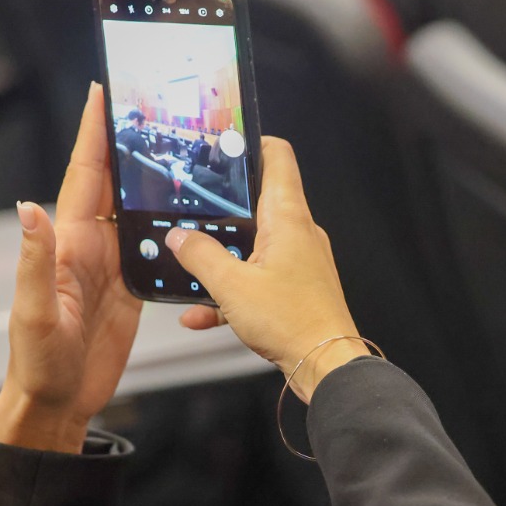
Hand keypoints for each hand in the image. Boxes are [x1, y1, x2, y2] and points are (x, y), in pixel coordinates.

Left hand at [0, 83, 142, 452]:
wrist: (56, 405)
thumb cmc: (39, 365)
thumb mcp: (36, 315)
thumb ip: (36, 261)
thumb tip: (29, 208)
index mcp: (70, 243)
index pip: (84, 176)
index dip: (92, 133)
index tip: (102, 91)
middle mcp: (89, 246)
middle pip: (112, 180)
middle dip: (126, 138)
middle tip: (148, 101)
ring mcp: (111, 264)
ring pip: (134, 207)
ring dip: (151, 174)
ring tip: (176, 142)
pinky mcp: (130, 287)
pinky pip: (152, 243)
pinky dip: (167, 220)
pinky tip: (187, 208)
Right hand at [166, 138, 364, 403]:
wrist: (326, 364)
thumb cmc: (290, 320)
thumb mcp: (232, 286)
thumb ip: (201, 257)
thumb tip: (178, 236)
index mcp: (288, 218)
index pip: (278, 158)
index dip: (253, 142)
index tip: (224, 140)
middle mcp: (298, 232)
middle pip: (260, 200)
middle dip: (223, 204)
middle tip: (190, 202)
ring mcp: (299, 261)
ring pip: (254, 244)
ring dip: (223, 254)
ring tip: (188, 262)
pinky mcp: (296, 288)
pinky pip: (258, 279)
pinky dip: (232, 291)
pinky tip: (200, 315)